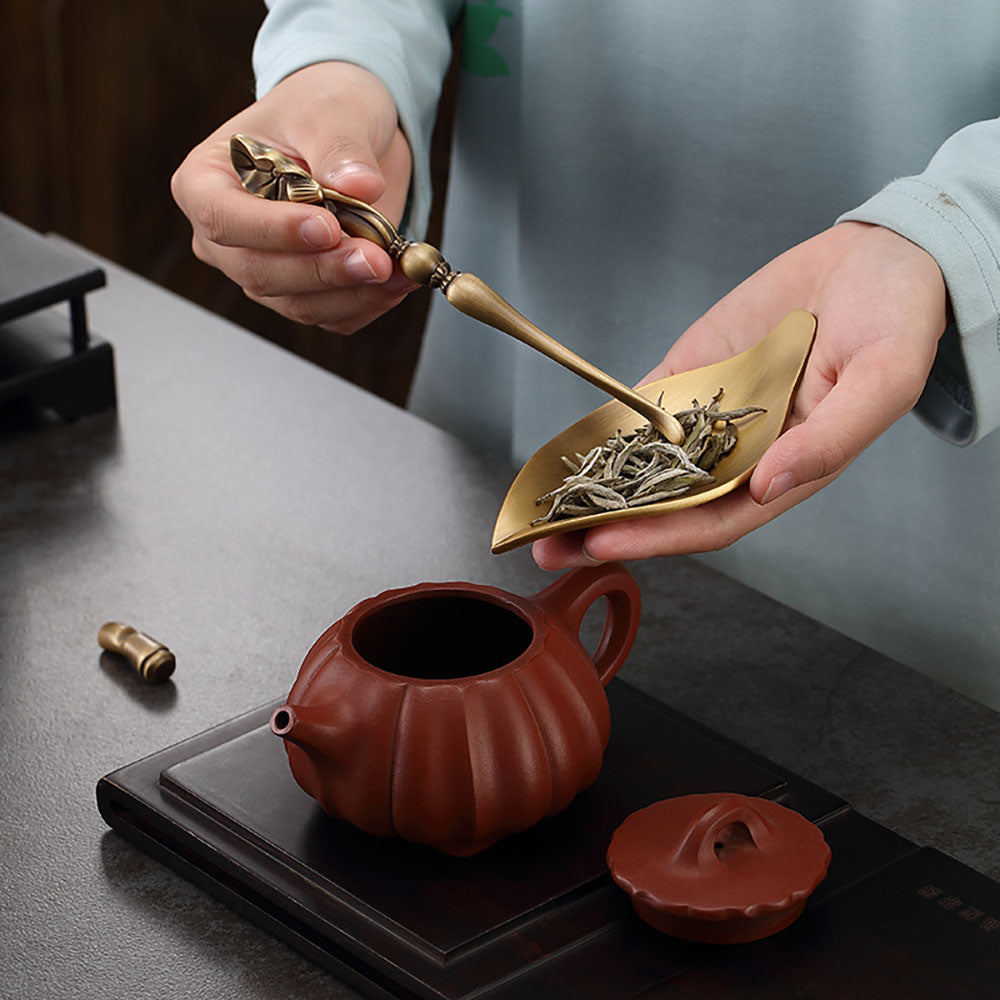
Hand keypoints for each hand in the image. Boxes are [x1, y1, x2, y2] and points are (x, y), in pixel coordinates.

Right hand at [171, 61, 418, 332]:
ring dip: (353, 292)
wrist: (352, 131)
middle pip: (261, 273)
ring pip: (300, 304)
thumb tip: (359, 187)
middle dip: (323, 270)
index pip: (222, 219)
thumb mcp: (331, 110)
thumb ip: (341, 149)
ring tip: (398, 266)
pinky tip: (399, 279)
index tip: (326, 227)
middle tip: (375, 258)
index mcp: (207, 182)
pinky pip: (334, 317)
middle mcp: (228, 238)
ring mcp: (266, 272)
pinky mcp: (307, 294)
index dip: (273, 231)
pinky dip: (369, 302)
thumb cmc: (321, 110)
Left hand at [532, 222, 947, 567]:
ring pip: (645, 463)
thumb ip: (830, 438)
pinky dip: (606, 431)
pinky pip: (643, 409)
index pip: (712, 520)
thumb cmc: (897, 322)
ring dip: (595, 488)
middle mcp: (741, 453)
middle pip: (667, 504)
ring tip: (540, 508)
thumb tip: (770, 484)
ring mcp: (712, 416)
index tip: (602, 541)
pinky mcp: (693, 375)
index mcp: (786, 469)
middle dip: (607, 526)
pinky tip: (567, 450)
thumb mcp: (884, 380)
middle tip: (545, 546)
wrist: (879, 256)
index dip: (658, 536)